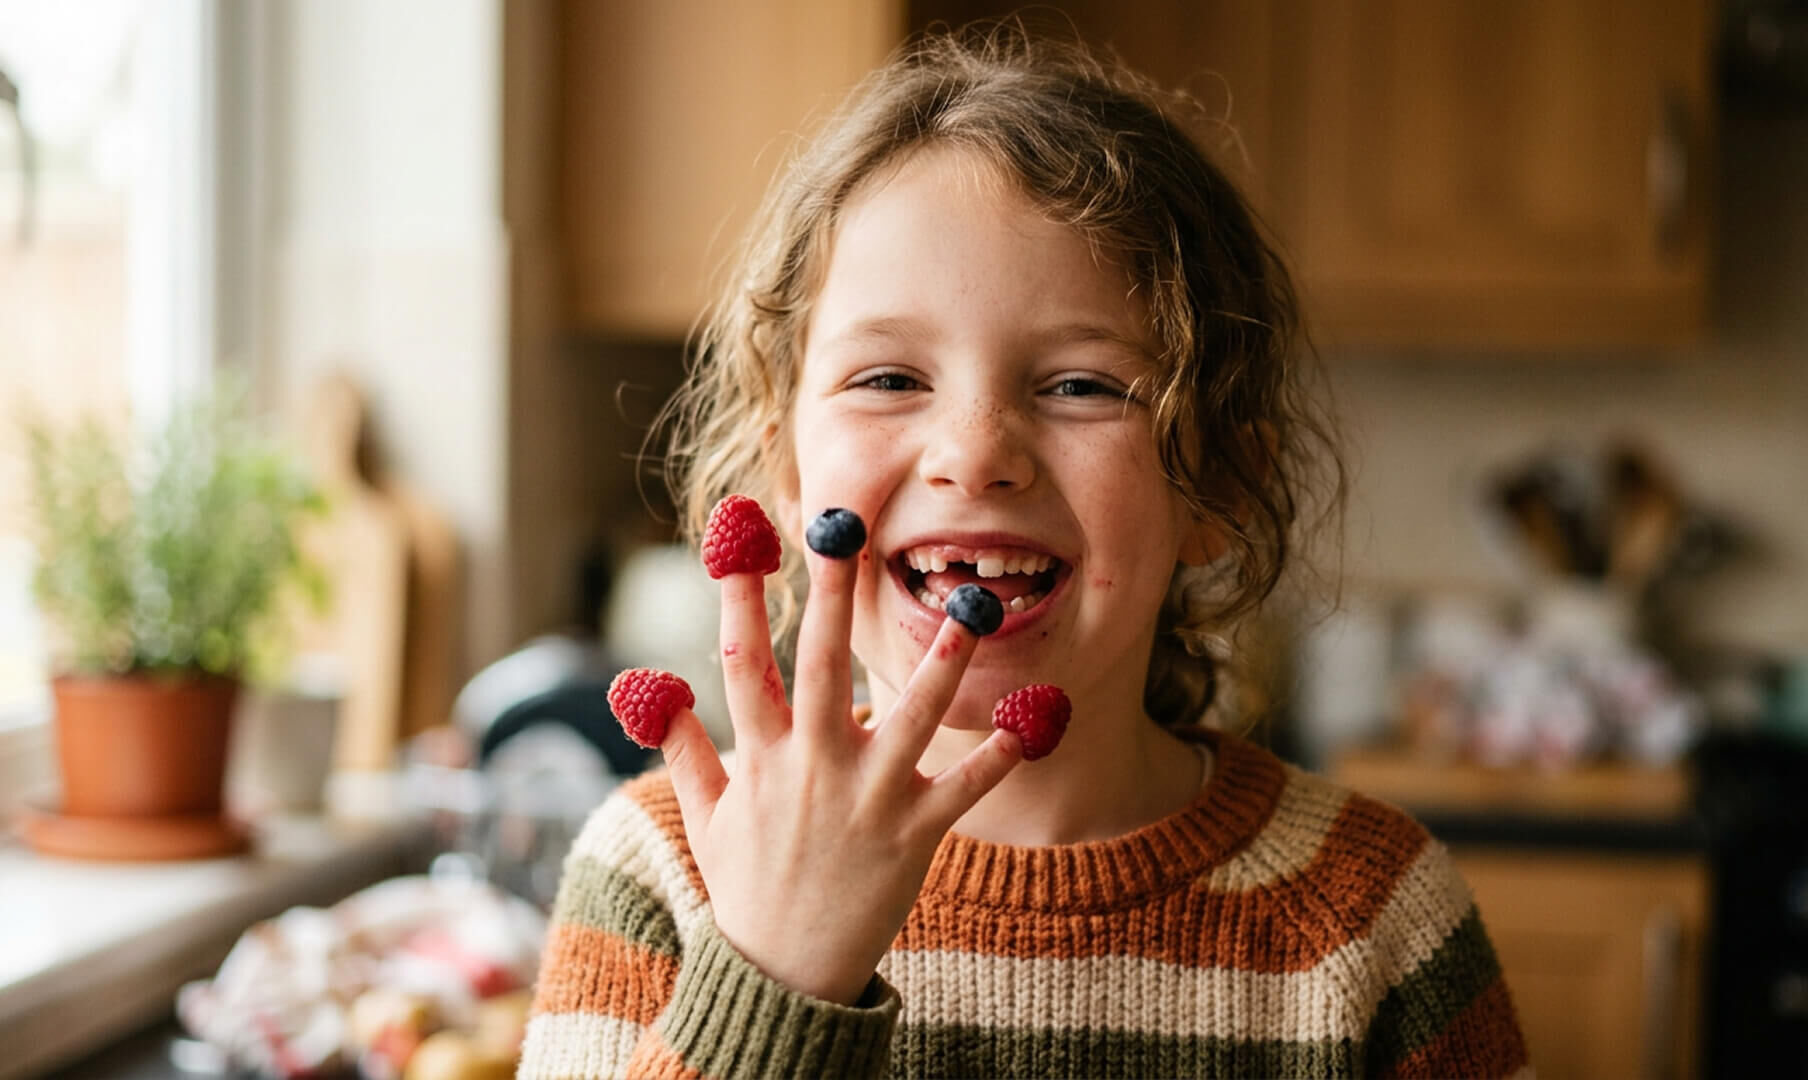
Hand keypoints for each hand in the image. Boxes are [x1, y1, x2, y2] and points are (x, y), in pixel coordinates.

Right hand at [654, 506, 1022, 1005]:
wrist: (783, 974)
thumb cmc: (745, 884)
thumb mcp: (703, 815)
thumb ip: (682, 745)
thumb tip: (647, 685)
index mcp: (759, 757)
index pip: (741, 659)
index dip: (739, 591)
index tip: (741, 530)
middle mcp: (812, 769)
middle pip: (819, 666)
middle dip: (830, 594)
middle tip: (843, 528)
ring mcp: (866, 801)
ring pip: (907, 717)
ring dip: (940, 660)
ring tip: (969, 604)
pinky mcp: (915, 836)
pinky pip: (964, 789)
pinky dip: (997, 754)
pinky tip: (1032, 717)